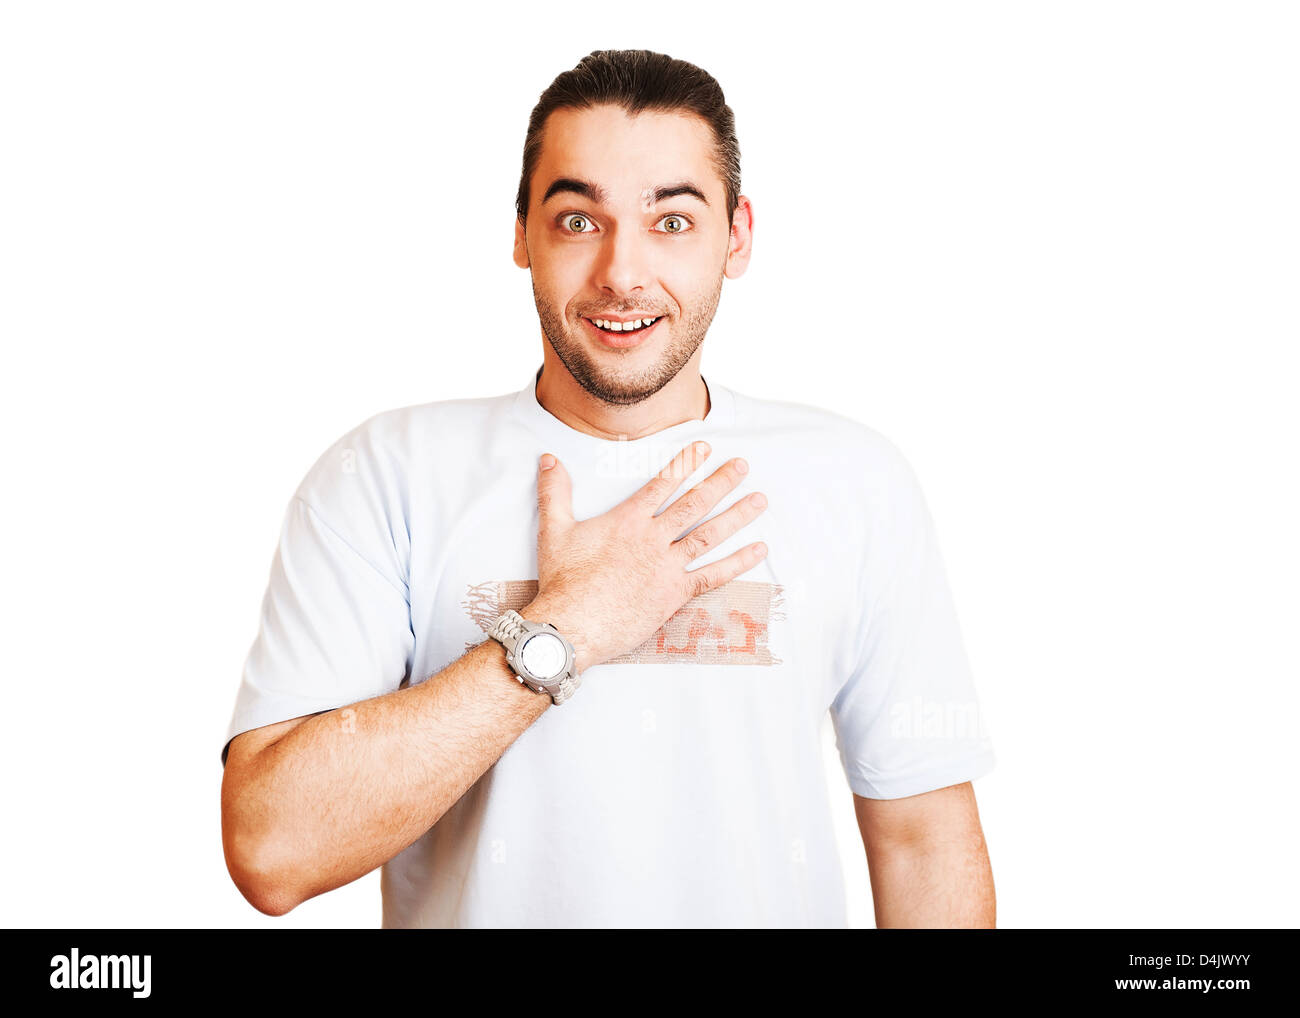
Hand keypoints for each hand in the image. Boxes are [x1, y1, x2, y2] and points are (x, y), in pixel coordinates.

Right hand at [523, 440, 768, 672]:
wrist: (571, 626)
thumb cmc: (562, 581)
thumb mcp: (554, 530)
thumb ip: (555, 492)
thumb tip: (548, 459)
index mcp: (628, 520)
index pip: (663, 484)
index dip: (685, 464)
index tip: (705, 448)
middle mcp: (653, 538)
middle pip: (694, 504)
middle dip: (721, 482)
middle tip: (743, 466)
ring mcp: (667, 566)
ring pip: (710, 535)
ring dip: (737, 516)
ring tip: (760, 500)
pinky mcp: (675, 594)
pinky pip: (713, 576)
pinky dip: (738, 563)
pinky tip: (758, 550)